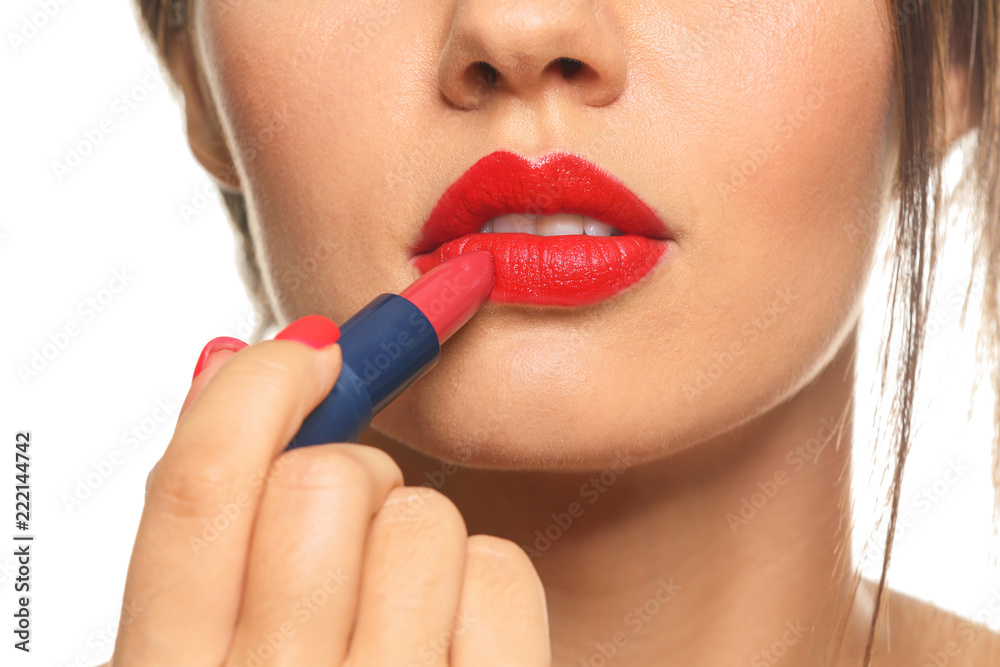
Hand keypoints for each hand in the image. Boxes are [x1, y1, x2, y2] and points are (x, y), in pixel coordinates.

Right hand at [104, 317, 549, 665]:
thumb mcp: (208, 657)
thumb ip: (209, 530)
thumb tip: (227, 358)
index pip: (197, 489)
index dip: (255, 391)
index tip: (308, 351)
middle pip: (328, 483)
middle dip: (349, 474)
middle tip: (349, 529)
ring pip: (425, 517)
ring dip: (415, 537)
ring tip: (398, 608)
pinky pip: (499, 571)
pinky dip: (482, 584)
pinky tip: (455, 641)